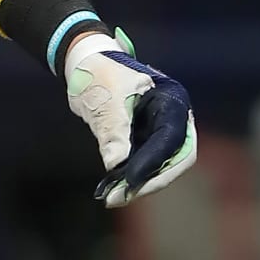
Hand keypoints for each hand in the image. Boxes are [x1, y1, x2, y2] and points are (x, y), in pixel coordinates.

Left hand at [63, 29, 196, 207]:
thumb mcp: (105, 99)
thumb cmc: (98, 72)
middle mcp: (174, 118)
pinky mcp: (146, 138)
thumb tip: (116, 166)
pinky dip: (129, 175)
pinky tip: (111, 188)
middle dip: (150, 180)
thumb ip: (113, 131)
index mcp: (172, 101)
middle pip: (174, 158)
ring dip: (138, 182)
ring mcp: (161, 129)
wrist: (86, 61)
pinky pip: (143, 161)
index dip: (153, 164)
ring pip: (159, 164)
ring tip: (111, 197)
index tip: (130, 182)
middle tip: (120, 197)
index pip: (171, 140)